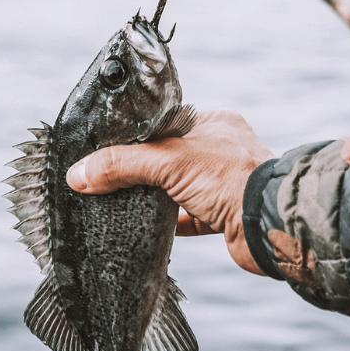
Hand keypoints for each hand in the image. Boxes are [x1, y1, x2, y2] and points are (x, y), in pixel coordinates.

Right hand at [65, 108, 273, 274]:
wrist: (270, 227)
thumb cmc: (234, 180)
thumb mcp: (170, 162)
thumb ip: (123, 164)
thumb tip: (79, 173)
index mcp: (212, 123)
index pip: (162, 123)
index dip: (133, 135)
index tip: (103, 147)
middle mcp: (219, 150)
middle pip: (167, 157)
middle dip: (140, 168)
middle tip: (106, 177)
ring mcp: (221, 183)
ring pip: (175, 187)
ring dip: (151, 196)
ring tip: (118, 201)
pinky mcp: (222, 215)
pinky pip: (186, 218)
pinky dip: (166, 223)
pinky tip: (143, 227)